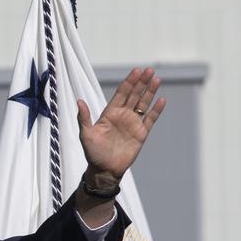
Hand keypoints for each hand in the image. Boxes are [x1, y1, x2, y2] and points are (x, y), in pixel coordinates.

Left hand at [76, 67, 164, 185]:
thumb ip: (84, 118)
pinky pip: (150, 120)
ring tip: (157, 79)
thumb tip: (79, 101)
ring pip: (144, 104)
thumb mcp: (86, 134)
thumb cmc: (93, 153)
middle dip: (142, 83)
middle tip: (149, 70)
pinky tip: (161, 100)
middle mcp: (123, 115)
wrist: (105, 170)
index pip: (121, 93)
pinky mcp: (141, 134)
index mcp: (110, 113)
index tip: (136, 71)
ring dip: (150, 92)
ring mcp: (133, 124)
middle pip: (134, 95)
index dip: (129, 82)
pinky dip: (156, 110)